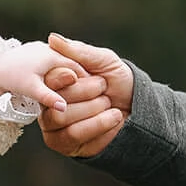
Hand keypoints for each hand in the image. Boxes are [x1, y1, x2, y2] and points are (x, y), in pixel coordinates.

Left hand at [0, 37, 94, 114]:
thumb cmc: (13, 79)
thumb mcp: (32, 89)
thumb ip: (49, 97)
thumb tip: (63, 108)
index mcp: (52, 56)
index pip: (78, 68)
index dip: (87, 81)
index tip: (96, 92)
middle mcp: (49, 48)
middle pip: (72, 62)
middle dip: (81, 76)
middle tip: (92, 89)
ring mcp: (41, 47)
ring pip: (62, 60)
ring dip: (70, 71)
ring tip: (78, 86)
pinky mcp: (34, 49)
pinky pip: (53, 58)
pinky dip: (58, 68)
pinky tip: (60, 80)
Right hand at [34, 33, 135, 156]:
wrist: (137, 108)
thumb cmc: (119, 81)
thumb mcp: (104, 61)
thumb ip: (80, 52)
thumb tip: (53, 38)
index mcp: (54, 84)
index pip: (48, 83)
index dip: (69, 82)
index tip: (87, 77)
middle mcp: (48, 106)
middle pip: (56, 107)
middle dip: (89, 97)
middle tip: (105, 91)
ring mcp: (55, 128)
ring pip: (65, 124)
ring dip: (96, 114)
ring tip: (111, 107)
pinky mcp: (66, 146)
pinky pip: (76, 138)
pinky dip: (100, 128)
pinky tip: (113, 121)